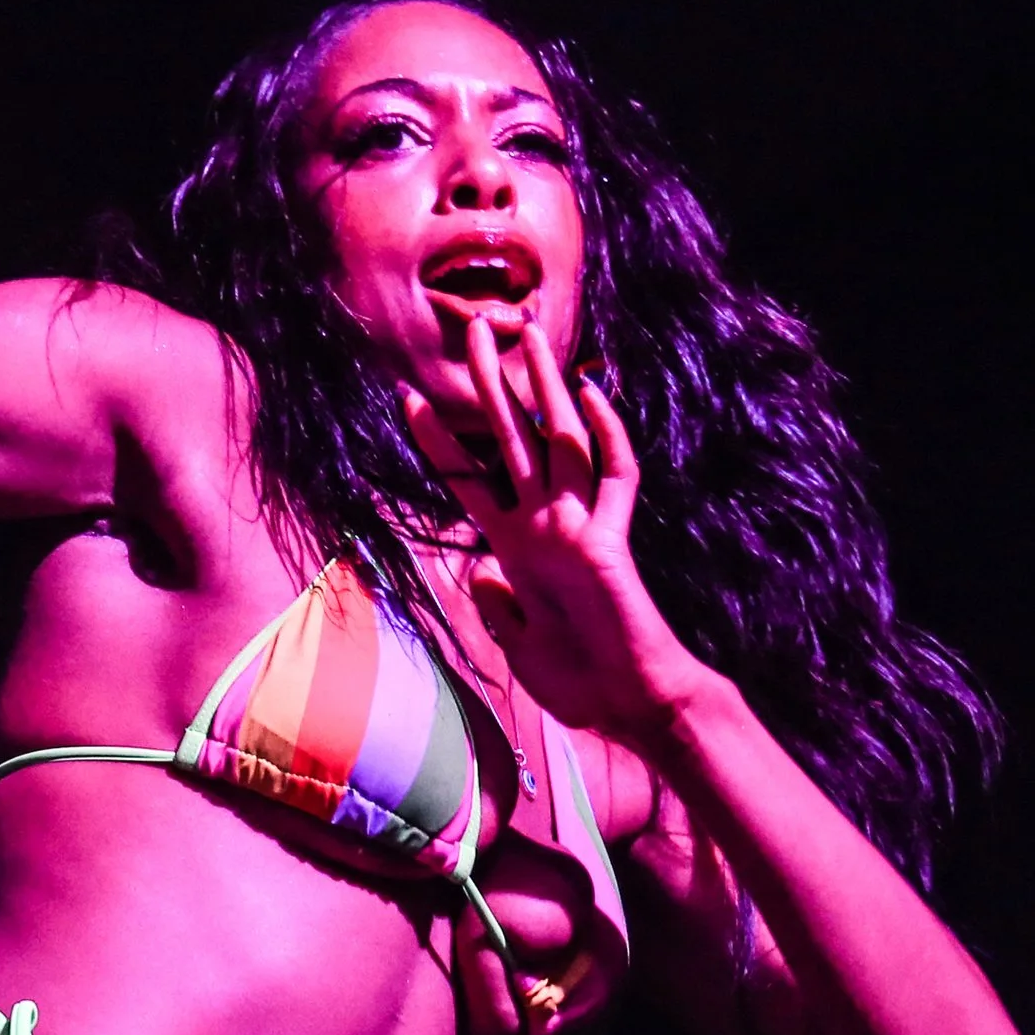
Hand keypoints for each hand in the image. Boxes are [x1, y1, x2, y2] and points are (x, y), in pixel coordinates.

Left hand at [399, 315, 715, 743]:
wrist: (630, 709)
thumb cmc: (580, 683)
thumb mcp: (518, 644)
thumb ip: (498, 606)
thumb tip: (481, 574)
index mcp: (515, 547)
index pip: (468, 479)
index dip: (438, 439)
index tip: (405, 396)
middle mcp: (545, 525)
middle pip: (512, 437)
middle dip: (491, 382)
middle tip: (473, 325)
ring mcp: (577, 529)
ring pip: (559, 441)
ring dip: (542, 388)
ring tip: (526, 334)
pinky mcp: (610, 542)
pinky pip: (612, 478)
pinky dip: (606, 434)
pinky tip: (591, 391)